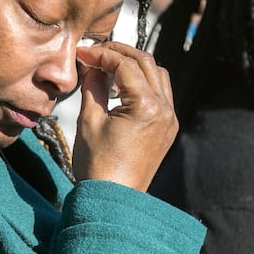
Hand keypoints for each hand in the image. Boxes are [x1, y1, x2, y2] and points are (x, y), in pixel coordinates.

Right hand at [70, 42, 177, 192]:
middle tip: (96, 53)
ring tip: (109, 67)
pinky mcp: (167, 129)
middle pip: (146, 63)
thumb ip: (93, 86)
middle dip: (120, 54)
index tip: (84, 53)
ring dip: (134, 66)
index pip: (125, 65)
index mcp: (146, 106)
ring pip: (157, 76)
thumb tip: (92, 65)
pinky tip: (122, 87)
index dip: (102, 54)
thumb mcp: (89, 121)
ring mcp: (169, 120)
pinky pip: (159, 94)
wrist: (113, 200)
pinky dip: (142, 83)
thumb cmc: (98, 166)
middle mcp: (164, 110)